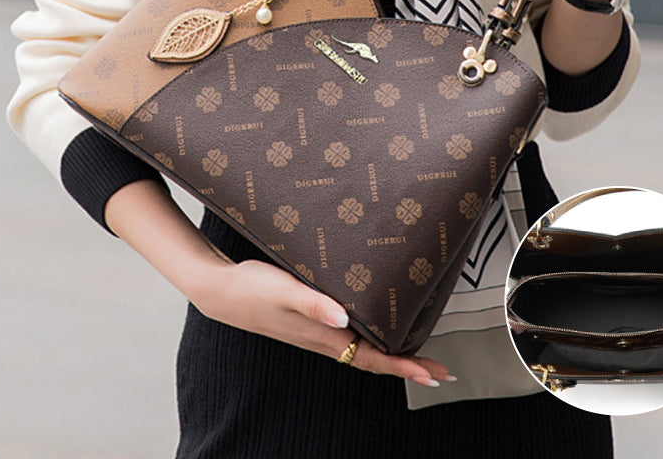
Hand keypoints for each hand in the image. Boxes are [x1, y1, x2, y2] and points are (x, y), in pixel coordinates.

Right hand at [190, 258, 454, 387]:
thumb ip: (313, 303)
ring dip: (392, 355)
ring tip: (417, 356)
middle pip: (374, 359)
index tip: (432, 374)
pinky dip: (371, 341)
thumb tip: (343, 318)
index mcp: (323, 334)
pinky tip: (375, 330)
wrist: (222, 290)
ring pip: (363, 351)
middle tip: (440, 371)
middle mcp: (323, 339)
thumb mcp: (284, 289)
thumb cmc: (252, 288)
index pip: (371, 357)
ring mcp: (316, 333)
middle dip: (408, 366)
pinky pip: (349, 340)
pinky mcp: (310, 323)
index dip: (403, 366)